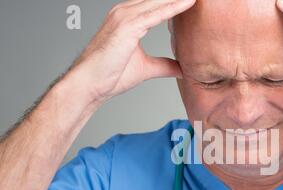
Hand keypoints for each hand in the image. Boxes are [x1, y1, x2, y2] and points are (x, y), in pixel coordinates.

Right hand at [68, 0, 195, 102]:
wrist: (90, 84)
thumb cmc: (110, 75)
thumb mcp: (146, 67)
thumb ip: (165, 65)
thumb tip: (183, 68)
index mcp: (128, 18)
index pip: (157, 3)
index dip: (176, 0)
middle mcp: (125, 12)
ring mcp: (125, 16)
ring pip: (159, 1)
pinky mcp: (127, 26)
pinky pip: (157, 13)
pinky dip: (174, 7)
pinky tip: (189, 2)